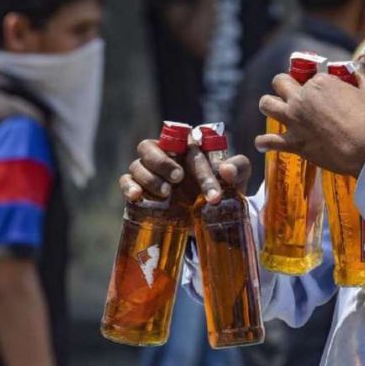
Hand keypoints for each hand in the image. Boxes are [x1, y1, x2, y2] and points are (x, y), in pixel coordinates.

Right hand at [119, 140, 251, 204]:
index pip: (187, 147)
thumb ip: (239, 168)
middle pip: (149, 146)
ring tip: (166, 193)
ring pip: (137, 165)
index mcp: (186, 147)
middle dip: (161, 162)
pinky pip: (125, 181)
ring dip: (150, 178)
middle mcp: (164, 156)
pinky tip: (136, 196)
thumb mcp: (235, 180)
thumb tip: (227, 171)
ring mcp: (148, 172)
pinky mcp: (138, 188)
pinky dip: (129, 186)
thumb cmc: (219, 190)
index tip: (214, 193)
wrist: (206, 219)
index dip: (201, 169)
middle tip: (178, 178)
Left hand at [255, 54, 364, 176]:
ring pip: (266, 104)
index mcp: (319, 83)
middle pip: (279, 83)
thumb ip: (361, 73)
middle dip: (283, 86)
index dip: (310, 83)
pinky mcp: (293, 142)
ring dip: (268, 106)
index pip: (306, 75)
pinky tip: (262, 144)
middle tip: (291, 95)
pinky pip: (267, 141)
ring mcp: (294, 120)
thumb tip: (363, 58)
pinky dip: (262, 143)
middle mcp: (301, 98)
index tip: (317, 91)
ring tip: (276, 111)